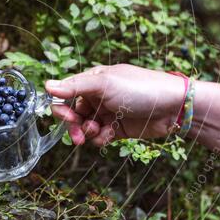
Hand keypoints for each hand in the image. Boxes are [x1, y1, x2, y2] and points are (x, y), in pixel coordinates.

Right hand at [45, 64, 186, 145]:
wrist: (172, 107)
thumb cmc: (140, 88)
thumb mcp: (104, 84)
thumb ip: (74, 87)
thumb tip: (47, 86)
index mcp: (93, 80)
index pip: (66, 93)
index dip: (62, 107)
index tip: (68, 117)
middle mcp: (98, 96)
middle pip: (72, 113)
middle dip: (73, 125)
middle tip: (78, 135)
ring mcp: (107, 113)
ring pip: (85, 127)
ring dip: (88, 133)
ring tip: (99, 132)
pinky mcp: (117, 129)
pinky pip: (99, 137)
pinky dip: (101, 138)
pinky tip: (110, 135)